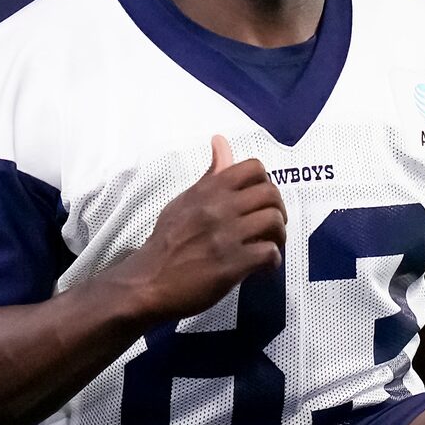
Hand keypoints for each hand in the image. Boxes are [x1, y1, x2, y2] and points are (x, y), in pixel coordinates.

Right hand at [119, 135, 286, 322]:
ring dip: (278, 237)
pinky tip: (261, 267)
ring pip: (274, 222)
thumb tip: (221, 141)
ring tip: (266, 246)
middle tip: (269, 228)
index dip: (265, 184)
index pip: (254, 168)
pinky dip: (272, 261)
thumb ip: (209, 177)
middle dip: (278, 211)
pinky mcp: (231, 265)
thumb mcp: (183, 202)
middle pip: (271, 194)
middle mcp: (218, 208)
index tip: (258, 203)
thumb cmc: (165, 243)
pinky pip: (269, 253)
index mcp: (208, 191)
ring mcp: (225, 236)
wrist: (146, 283)